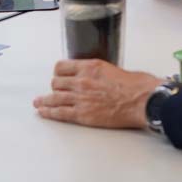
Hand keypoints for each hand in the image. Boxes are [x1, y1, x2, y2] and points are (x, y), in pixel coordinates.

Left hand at [33, 59, 161, 128]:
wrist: (143, 100)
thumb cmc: (137, 85)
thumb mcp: (115, 69)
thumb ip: (100, 73)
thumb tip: (98, 79)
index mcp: (90, 67)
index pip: (62, 66)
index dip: (58, 72)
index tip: (58, 75)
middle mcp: (81, 81)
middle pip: (56, 83)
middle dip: (55, 87)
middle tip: (54, 90)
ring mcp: (80, 98)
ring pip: (54, 98)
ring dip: (45, 101)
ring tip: (38, 103)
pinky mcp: (82, 114)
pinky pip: (60, 113)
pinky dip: (49, 112)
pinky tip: (44, 112)